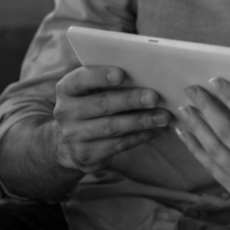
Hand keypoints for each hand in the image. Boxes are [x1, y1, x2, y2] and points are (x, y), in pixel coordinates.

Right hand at [52, 66, 171, 173]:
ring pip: (112, 127)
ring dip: (141, 121)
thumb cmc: (96, 102)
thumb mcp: (95, 89)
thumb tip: (151, 75)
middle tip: (155, 97)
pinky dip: (141, 136)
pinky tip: (158, 129)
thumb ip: (114, 80)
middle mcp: (65, 112)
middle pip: (101, 105)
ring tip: (164, 116)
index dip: (100, 76)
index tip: (122, 74)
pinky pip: (118, 145)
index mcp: (67, 89)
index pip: (80, 79)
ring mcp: (73, 136)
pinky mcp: (86, 155)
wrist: (76, 138)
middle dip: (130, 100)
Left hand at [175, 80, 229, 227]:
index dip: (229, 96)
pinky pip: (213, 168)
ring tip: (185, 109)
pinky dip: (197, 150)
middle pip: (226, 130)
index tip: (215, 80)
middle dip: (206, 107)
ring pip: (215, 150)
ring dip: (197, 127)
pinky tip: (188, 135)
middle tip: (191, 89)